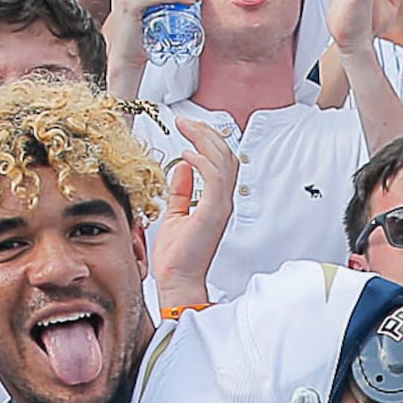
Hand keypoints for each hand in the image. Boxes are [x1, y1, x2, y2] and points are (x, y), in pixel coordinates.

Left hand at [152, 113, 238, 304]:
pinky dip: (203, 161)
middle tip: (186, 121)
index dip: (207, 140)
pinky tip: (187, 154)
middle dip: (207, 133)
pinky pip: (216, 177)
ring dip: (205, 140)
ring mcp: (221, 206)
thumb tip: (181, 168)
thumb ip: (182, 191)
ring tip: (187, 128)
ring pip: (224, 161)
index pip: (221, 161)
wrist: (177, 281)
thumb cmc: (177, 257)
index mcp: (216, 201)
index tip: (187, 127)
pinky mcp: (213, 212)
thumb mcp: (176, 214)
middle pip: (226, 155)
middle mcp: (223, 201)